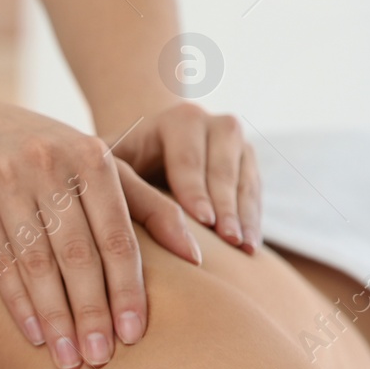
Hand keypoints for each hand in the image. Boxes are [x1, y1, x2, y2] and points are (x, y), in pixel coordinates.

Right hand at [0, 97, 201, 368]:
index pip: (118, 235)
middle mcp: (52, 165)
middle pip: (79, 254)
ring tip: (68, 359)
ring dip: (56, 317)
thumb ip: (145, 202)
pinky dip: (18, 301)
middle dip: (93, 312)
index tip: (136, 334)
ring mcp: (8, 181)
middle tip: (102, 357)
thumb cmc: (34, 148)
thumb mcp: (90, 161)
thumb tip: (197, 254)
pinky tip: (33, 334)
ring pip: (39, 262)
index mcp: (91, 156)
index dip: (128, 288)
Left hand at [103, 103, 260, 253]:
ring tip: (244, 248)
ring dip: (245, 216)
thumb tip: (157, 236)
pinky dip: (253, 218)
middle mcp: (214, 125)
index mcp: (179, 121)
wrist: (146, 149)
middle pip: (223, 169)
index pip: (188, 159)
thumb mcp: (115, 171)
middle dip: (226, 207)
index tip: (204, 221)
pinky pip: (254, 191)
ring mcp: (237, 143)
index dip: (196, 191)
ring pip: (245, 180)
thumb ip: (132, 194)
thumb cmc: (121, 162)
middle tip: (230, 241)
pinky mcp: (248, 162)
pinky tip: (250, 246)